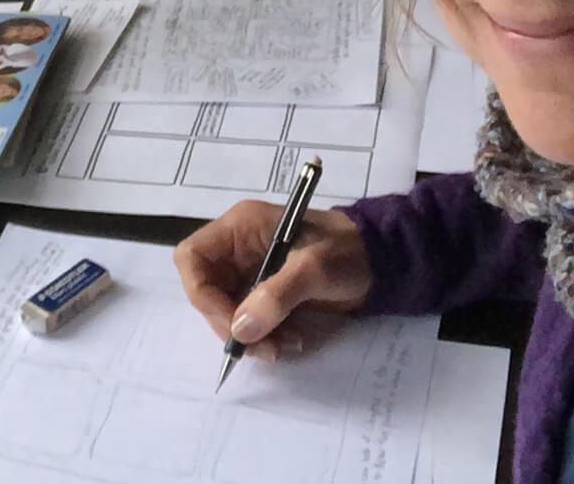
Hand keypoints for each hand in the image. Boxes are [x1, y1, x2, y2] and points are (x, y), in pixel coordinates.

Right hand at [174, 200, 372, 360]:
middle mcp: (238, 246)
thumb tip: (240, 329)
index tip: (233, 324)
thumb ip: (276, 296)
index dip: (202, 294)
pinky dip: (264, 335)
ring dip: (249, 335)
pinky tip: (290, 340)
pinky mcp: (264, 291)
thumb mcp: (314, 269)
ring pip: (226, 310)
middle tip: (263, 347)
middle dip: (229, 323)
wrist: (381, 260)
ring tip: (284, 346)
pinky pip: (247, 319)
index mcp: (241, 226)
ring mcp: (250, 269)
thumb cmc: (347, 252)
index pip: (193, 257)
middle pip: (205, 289)